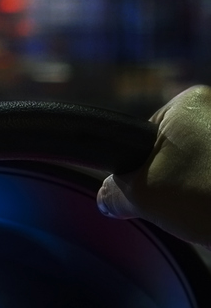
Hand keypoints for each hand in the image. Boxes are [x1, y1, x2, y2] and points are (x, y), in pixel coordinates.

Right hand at [98, 85, 210, 244]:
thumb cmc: (207, 195)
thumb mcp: (143, 195)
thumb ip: (114, 192)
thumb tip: (107, 198)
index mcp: (188, 101)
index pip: (149, 134)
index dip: (143, 166)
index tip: (154, 190)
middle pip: (182, 148)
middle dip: (178, 176)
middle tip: (181, 202)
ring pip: (207, 163)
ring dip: (203, 186)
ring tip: (206, 206)